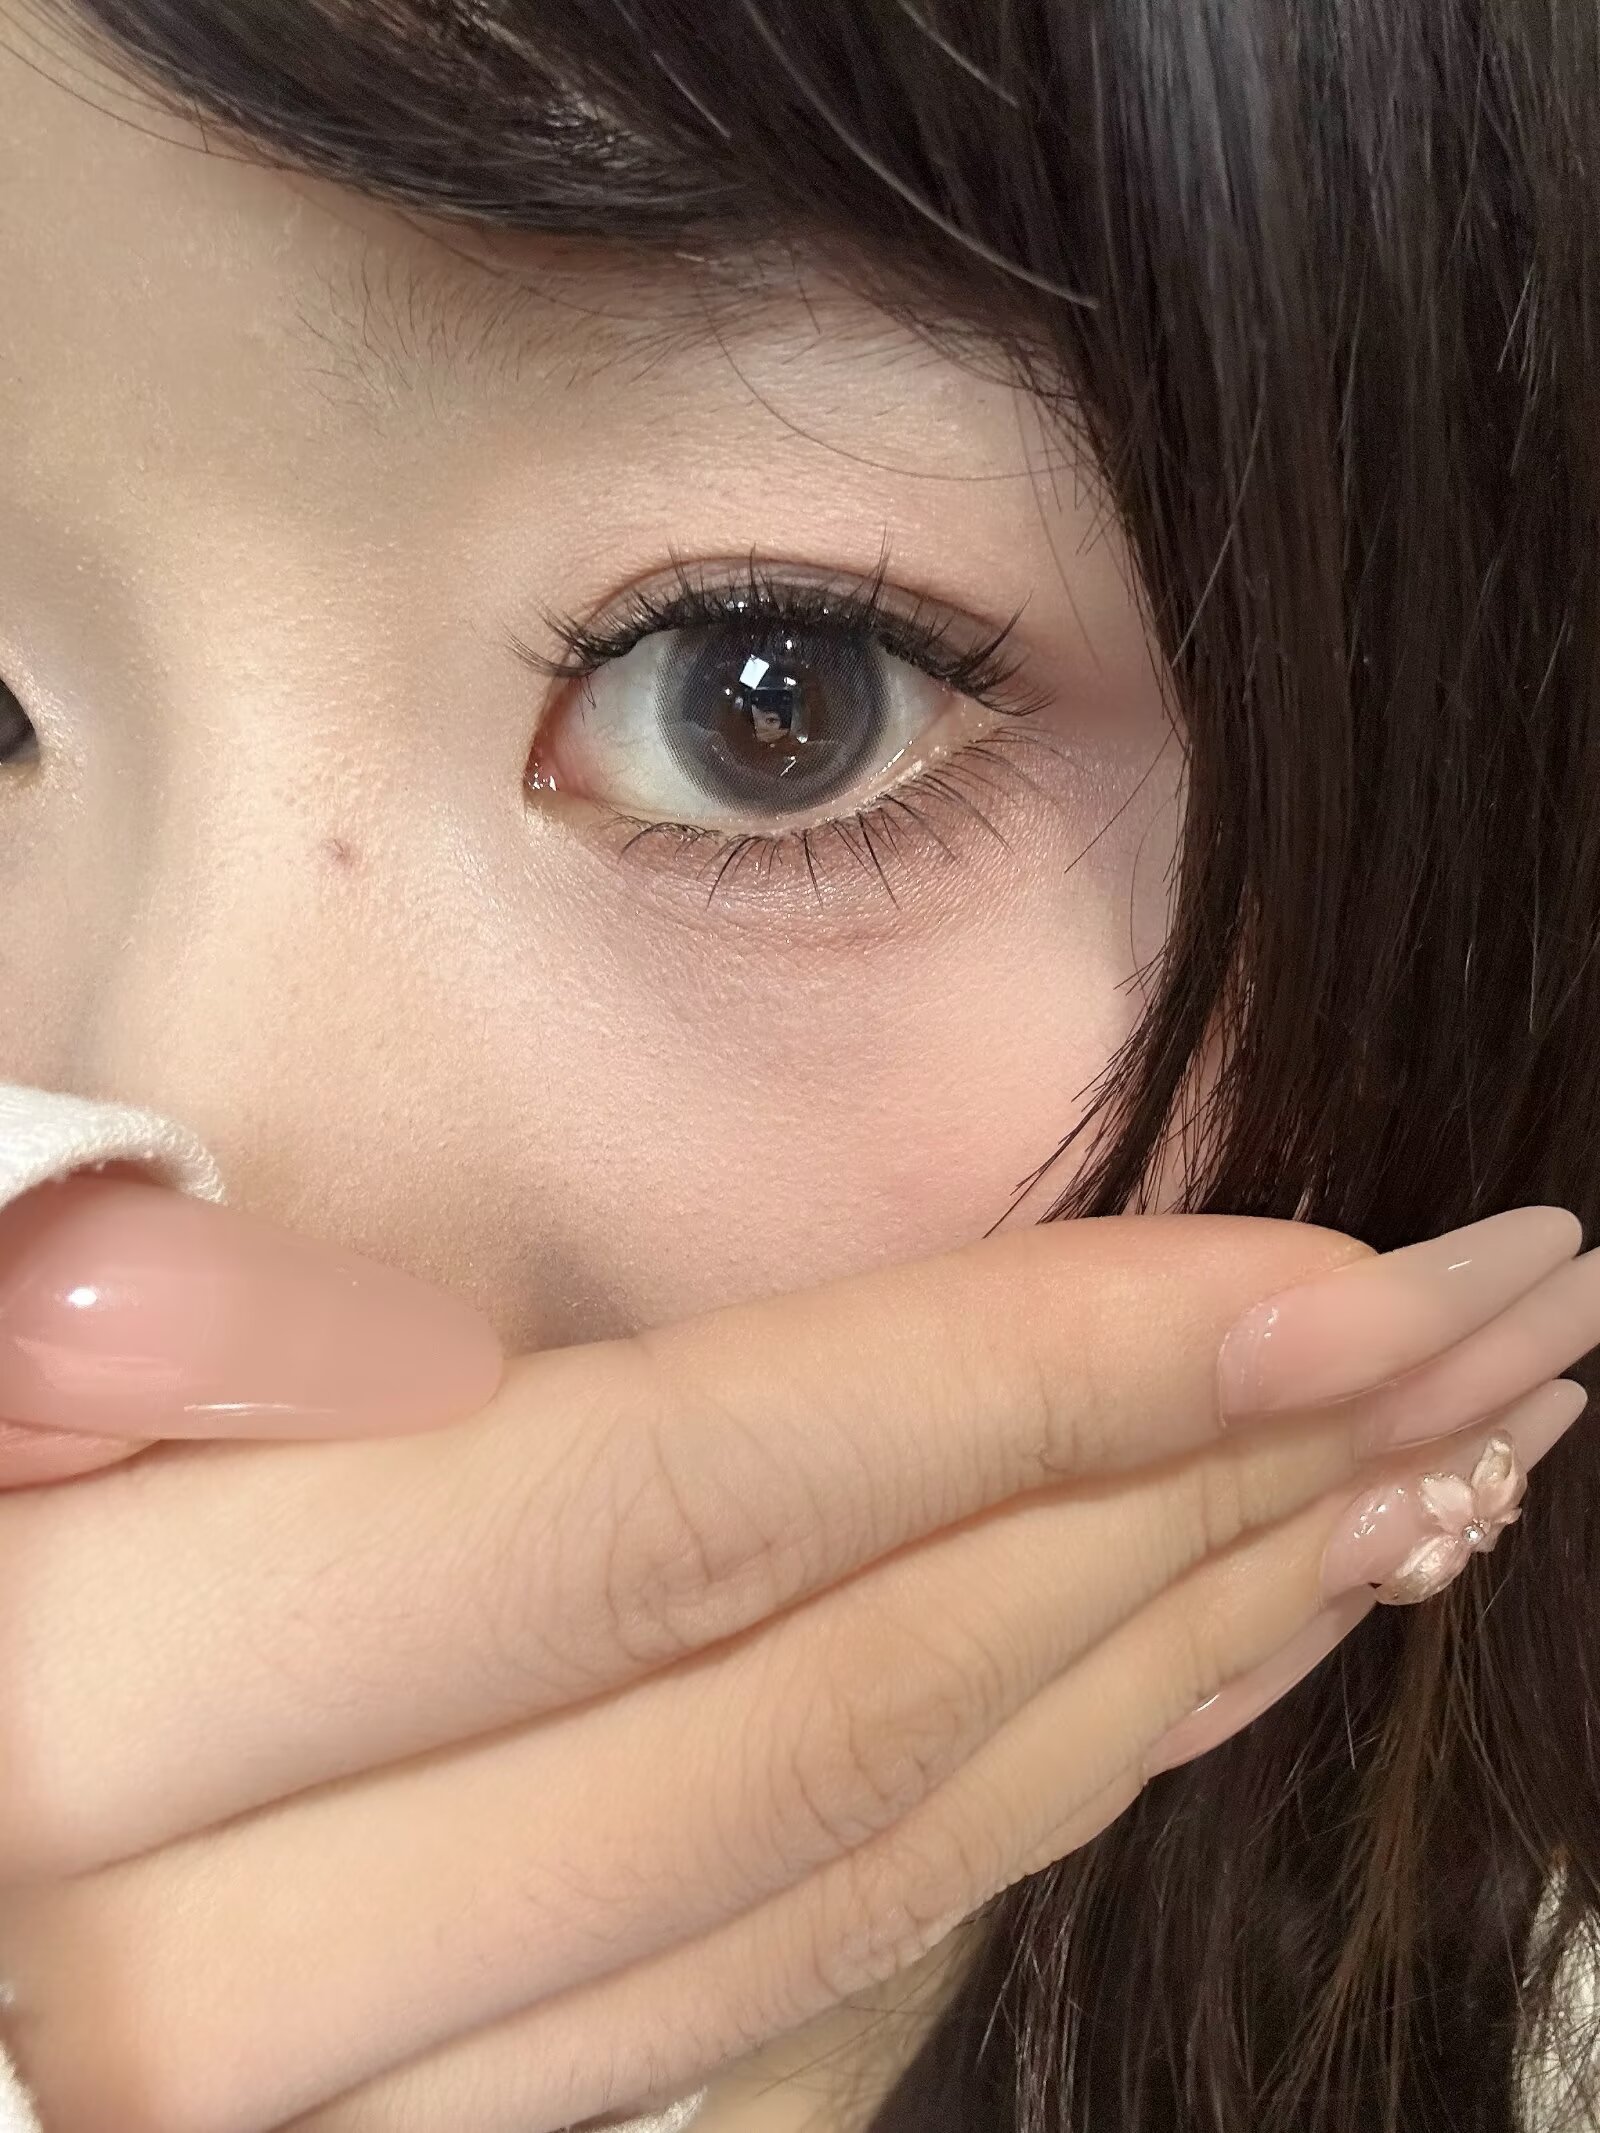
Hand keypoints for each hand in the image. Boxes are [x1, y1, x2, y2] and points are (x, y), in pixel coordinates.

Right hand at [0, 1180, 1593, 2132]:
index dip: (1033, 1379)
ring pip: (862, 1878)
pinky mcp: (438, 2122)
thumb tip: (397, 1348)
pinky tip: (1184, 1671)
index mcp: (91, 1722)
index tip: (1339, 1278)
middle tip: (1492, 1341)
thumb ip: (90, 1331)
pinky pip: (797, 1975)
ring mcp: (363, 2097)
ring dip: (1176, 1666)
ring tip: (1415, 1494)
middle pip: (840, 1711)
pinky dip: (1031, 1807)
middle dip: (1206, 1510)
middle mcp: (234, 1975)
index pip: (679, 1509)